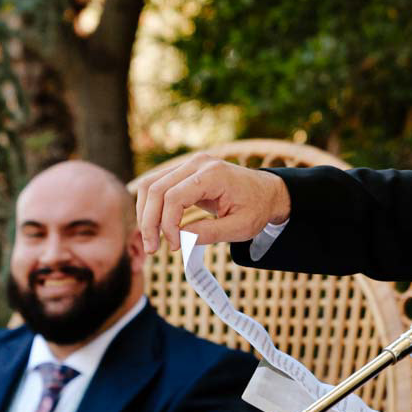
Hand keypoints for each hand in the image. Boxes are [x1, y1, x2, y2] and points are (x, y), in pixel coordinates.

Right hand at [135, 153, 290, 254]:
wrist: (266, 192)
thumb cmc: (256, 209)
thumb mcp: (240, 228)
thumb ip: (210, 233)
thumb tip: (180, 240)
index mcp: (213, 174)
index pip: (174, 197)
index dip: (167, 224)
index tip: (175, 246)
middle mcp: (197, 163)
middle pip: (155, 189)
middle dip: (149, 221)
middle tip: (152, 248)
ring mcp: (188, 164)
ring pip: (150, 184)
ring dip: (145, 213)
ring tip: (151, 240)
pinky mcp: (184, 171)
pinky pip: (157, 184)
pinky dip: (151, 206)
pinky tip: (155, 226)